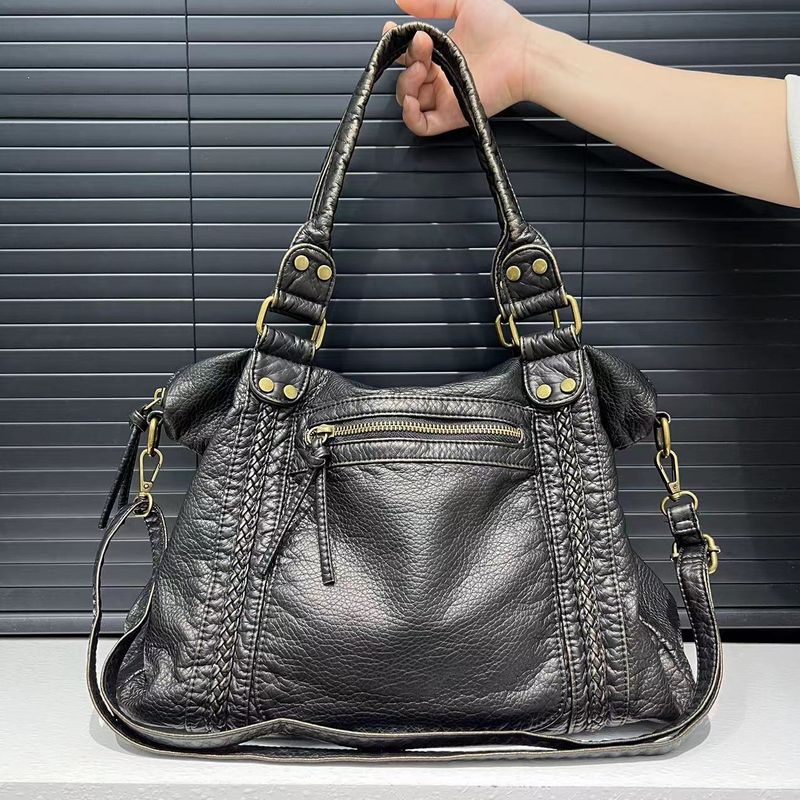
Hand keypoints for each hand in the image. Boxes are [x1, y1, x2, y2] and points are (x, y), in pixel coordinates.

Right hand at [384, 0, 534, 135]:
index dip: (397, 45)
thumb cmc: (504, 30)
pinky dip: (410, 116)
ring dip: (407, 84)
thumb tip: (402, 1)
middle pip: (407, 77)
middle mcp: (441, 76)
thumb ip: (432, 2)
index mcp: (442, 53)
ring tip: (422, 67)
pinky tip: (412, 100)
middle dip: (407, 60)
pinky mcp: (450, 115)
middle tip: (422, 45)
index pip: (409, 54)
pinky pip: (421, 125)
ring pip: (409, 100)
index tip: (392, 31)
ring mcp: (444, 97)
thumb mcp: (464, 3)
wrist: (523, 54)